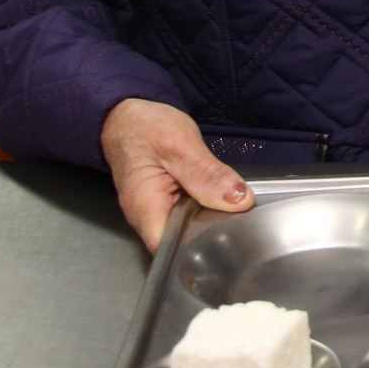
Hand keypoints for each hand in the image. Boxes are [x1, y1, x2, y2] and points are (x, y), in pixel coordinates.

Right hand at [99, 97, 254, 250]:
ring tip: (236, 207)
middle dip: (214, 233)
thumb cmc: (143, 128)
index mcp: (146, 209)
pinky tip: (222, 197)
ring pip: (190, 228)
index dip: (202, 249)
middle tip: (243, 217)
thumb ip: (208, 174)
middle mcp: (148, 218)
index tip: (231, 237)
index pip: (173, 249)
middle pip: (185, 242)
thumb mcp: (180, 144)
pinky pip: (191, 214)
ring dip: (213, 218)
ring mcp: (157, 213)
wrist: (125, 118)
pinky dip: (207, 206)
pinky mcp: (168, 204)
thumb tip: (239, 200)